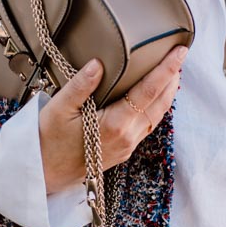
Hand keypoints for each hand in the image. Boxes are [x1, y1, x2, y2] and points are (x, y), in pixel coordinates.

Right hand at [38, 44, 187, 195]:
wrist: (44, 174)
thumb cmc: (48, 141)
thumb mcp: (59, 108)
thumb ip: (81, 85)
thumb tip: (99, 64)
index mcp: (114, 124)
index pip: (148, 91)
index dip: (166, 70)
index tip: (179, 52)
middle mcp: (127, 136)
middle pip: (160, 103)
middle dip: (172, 78)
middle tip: (180, 56)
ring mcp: (127, 146)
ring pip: (156, 116)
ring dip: (167, 94)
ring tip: (172, 74)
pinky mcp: (123, 150)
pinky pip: (147, 126)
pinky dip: (156, 108)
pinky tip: (154, 99)